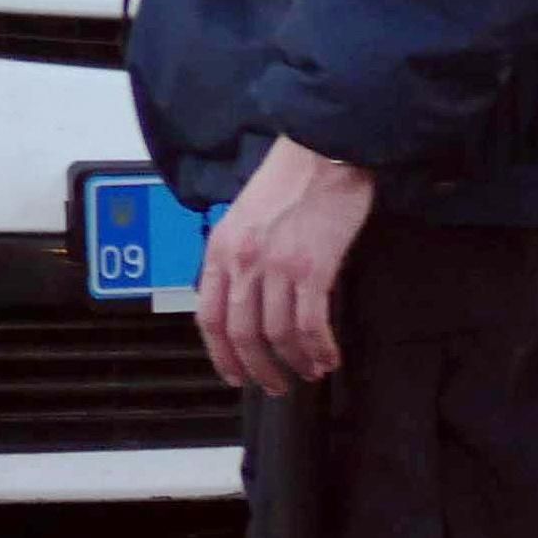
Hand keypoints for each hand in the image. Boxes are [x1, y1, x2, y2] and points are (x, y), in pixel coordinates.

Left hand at [196, 138, 375, 393]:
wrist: (324, 150)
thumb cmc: (288, 181)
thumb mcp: (244, 218)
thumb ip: (238, 258)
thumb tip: (244, 300)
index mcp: (220, 250)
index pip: (208, 317)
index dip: (220, 354)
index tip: (233, 374)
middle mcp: (242, 262)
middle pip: (241, 333)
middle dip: (258, 368)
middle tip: (275, 386)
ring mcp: (277, 267)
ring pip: (277, 334)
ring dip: (294, 362)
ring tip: (309, 373)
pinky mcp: (313, 268)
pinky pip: (311, 324)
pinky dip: (319, 348)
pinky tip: (329, 357)